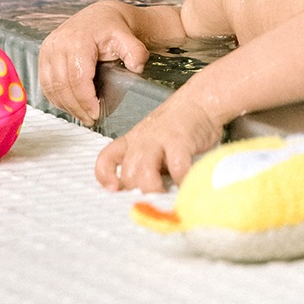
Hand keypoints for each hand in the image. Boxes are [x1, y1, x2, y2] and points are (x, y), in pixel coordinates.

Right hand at [38, 1, 148, 123]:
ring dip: (66, 105)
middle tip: (91, 120)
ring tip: (82, 114)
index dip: (86, 100)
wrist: (100, 17)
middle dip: (76, 107)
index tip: (96, 114)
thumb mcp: (129, 39)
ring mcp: (48, 49)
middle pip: (62, 85)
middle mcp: (58, 43)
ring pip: (51, 87)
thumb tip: (136, 67)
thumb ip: (135, 53)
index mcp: (78, 40)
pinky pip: (45, 83)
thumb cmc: (113, 29)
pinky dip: (56, 97)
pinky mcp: (44, 55)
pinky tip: (71, 104)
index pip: (77, 78)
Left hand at [94, 89, 222, 191]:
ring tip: (166, 196)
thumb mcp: (154, 144)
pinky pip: (177, 168)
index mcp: (131, 142)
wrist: (199, 101)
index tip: (114, 190)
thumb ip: (147, 166)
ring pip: (144, 173)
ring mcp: (159, 140)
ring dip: (154, 189)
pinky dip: (181, 182)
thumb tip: (145, 196)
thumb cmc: (178, 128)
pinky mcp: (180, 142)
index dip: (105, 176)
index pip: (106, 158)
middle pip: (127, 173)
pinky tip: (186, 185)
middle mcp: (141, 141)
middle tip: (152, 202)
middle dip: (138, 192)